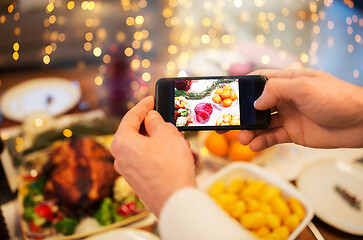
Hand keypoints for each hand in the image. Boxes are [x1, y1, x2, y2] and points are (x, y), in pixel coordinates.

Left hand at [111, 96, 196, 215]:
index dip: (143, 105)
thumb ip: (156, 121)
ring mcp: (129, 172)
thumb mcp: (166, 134)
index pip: (130, 117)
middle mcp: (120, 158)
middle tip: (167, 120)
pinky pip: (148, 161)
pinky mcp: (139, 182)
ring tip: (177, 140)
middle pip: (137, 133)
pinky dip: (160, 154)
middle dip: (154, 126)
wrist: (175, 201)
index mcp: (121, 143)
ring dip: (160, 141)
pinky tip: (175, 154)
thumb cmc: (170, 167)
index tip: (152, 99)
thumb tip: (151, 118)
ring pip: (144, 147)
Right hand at [239, 69, 362, 150]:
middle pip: (257, 104)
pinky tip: (254, 146)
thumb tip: (256, 102)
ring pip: (263, 123)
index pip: (260, 80)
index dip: (244, 87)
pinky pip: (272, 137)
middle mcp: (285, 98)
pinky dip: (262, 142)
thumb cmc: (336, 98)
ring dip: (251, 131)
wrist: (360, 122)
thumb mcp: (303, 87)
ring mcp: (288, 116)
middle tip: (230, 123)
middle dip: (244, 114)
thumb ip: (276, 90)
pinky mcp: (293, 133)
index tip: (229, 95)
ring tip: (243, 139)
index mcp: (287, 81)